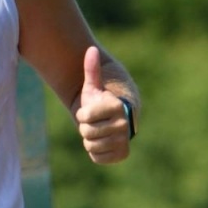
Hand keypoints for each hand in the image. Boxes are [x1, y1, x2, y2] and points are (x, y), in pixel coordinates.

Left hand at [74, 46, 131, 163]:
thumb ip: (92, 69)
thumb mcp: (93, 85)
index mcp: (117, 106)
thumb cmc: (100, 100)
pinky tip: (102, 142)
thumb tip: (91, 49)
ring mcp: (124, 140)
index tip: (90, 110)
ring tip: (99, 130)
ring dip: (90, 139)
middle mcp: (125, 124)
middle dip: (86, 127)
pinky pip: (97, 157)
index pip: (84, 116)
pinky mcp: (122, 154)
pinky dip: (95, 152)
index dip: (83, 114)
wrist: (112, 119)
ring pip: (91, 146)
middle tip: (95, 122)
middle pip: (86, 132)